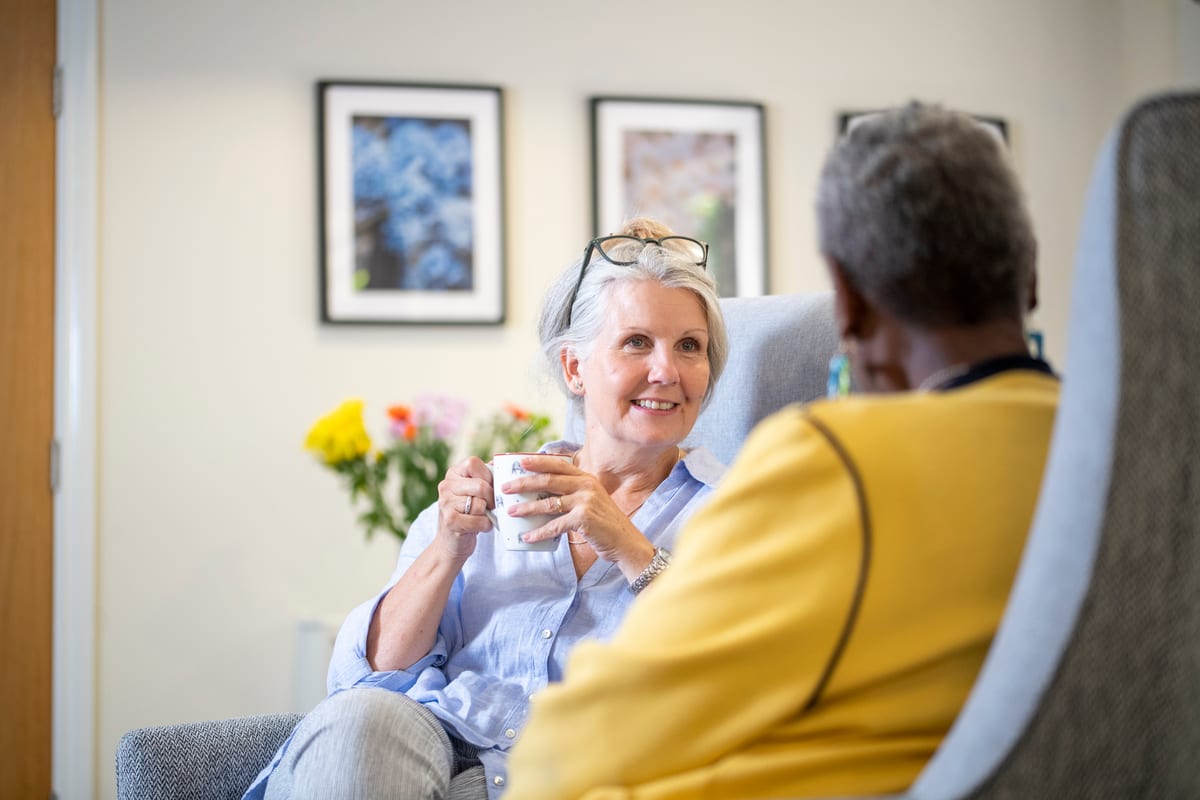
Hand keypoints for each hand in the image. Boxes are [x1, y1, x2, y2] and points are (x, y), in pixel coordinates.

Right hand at [435, 455, 494, 559]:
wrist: (452, 541)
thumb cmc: (469, 512)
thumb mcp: (474, 491)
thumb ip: (486, 476)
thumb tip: (501, 463)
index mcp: (453, 473)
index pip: (473, 463)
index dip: (487, 475)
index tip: (490, 487)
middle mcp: (446, 486)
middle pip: (481, 486)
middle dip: (491, 498)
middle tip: (491, 506)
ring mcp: (445, 503)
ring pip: (480, 504)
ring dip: (488, 514)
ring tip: (482, 516)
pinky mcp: (450, 521)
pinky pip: (479, 520)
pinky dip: (485, 525)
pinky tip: (480, 526)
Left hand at [505, 455, 652, 569]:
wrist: (625, 542)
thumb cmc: (604, 523)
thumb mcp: (591, 501)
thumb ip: (572, 493)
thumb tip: (543, 494)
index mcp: (586, 478)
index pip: (558, 464)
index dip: (537, 462)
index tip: (519, 461)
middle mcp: (586, 486)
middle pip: (548, 480)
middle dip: (524, 483)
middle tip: (505, 488)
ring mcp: (585, 502)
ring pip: (548, 503)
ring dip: (526, 508)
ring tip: (511, 512)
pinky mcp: (583, 519)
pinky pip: (554, 526)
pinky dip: (539, 532)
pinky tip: (527, 537)